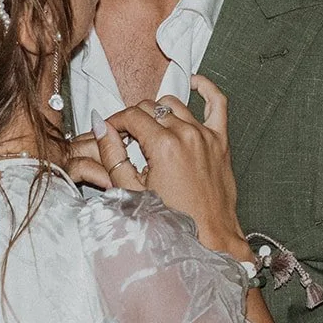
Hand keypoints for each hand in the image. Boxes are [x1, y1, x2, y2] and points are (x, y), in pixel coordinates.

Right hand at [75, 78, 251, 259]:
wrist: (209, 238)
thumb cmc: (173, 222)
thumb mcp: (132, 191)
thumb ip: (113, 155)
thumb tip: (101, 127)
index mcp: (164, 145)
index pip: (131, 116)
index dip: (115, 121)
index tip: (109, 130)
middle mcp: (186, 134)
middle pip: (150, 108)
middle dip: (133, 118)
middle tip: (126, 137)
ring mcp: (206, 135)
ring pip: (175, 104)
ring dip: (158, 111)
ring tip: (149, 128)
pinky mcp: (221, 141)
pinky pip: (218, 103)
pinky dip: (206, 89)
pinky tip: (195, 84)